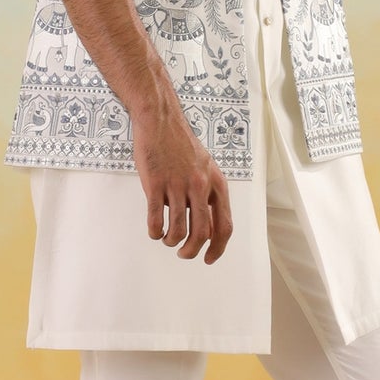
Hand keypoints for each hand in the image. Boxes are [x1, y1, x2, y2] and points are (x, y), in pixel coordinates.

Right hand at [132, 103, 232, 263]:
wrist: (161, 121)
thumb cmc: (181, 145)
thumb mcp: (204, 168)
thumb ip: (207, 195)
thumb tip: (205, 226)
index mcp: (216, 184)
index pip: (224, 225)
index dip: (218, 248)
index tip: (208, 258)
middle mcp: (200, 186)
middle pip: (201, 233)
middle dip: (191, 251)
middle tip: (183, 253)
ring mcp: (177, 185)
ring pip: (178, 230)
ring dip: (171, 241)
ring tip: (166, 239)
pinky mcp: (156, 184)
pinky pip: (157, 218)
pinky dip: (155, 231)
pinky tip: (154, 230)